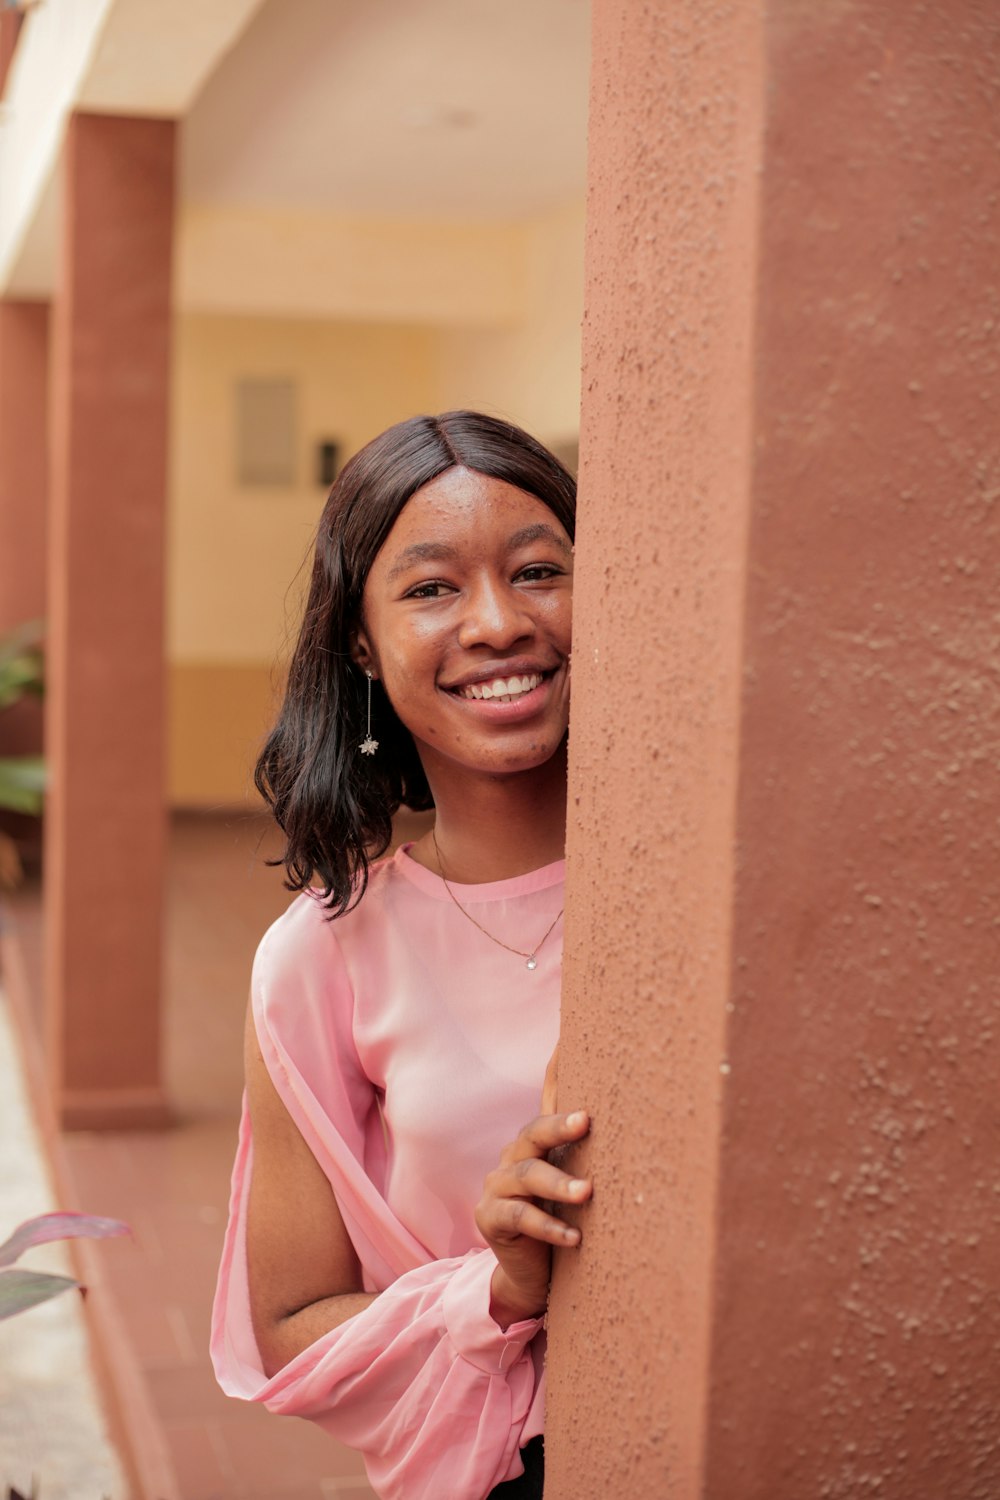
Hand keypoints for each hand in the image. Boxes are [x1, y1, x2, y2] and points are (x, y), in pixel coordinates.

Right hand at [475, 1053, 590, 1327]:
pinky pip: (518, 1217)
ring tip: (587, 1192)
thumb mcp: (579, 1184)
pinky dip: (547, 1225)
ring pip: (525, 1175)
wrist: (534, 1274)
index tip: (567, 1043)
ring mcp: (497, 1186)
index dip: (556, 1070)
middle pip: (533, 1132)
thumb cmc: (564, 1220)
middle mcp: (513, 1157)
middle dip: (558, 1126)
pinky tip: (574, 1236)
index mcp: (537, 1142)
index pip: (548, 1100)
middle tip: (586, 1122)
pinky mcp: (489, 1218)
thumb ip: (596, 1154)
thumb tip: (646, 1117)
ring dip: (558, 1184)